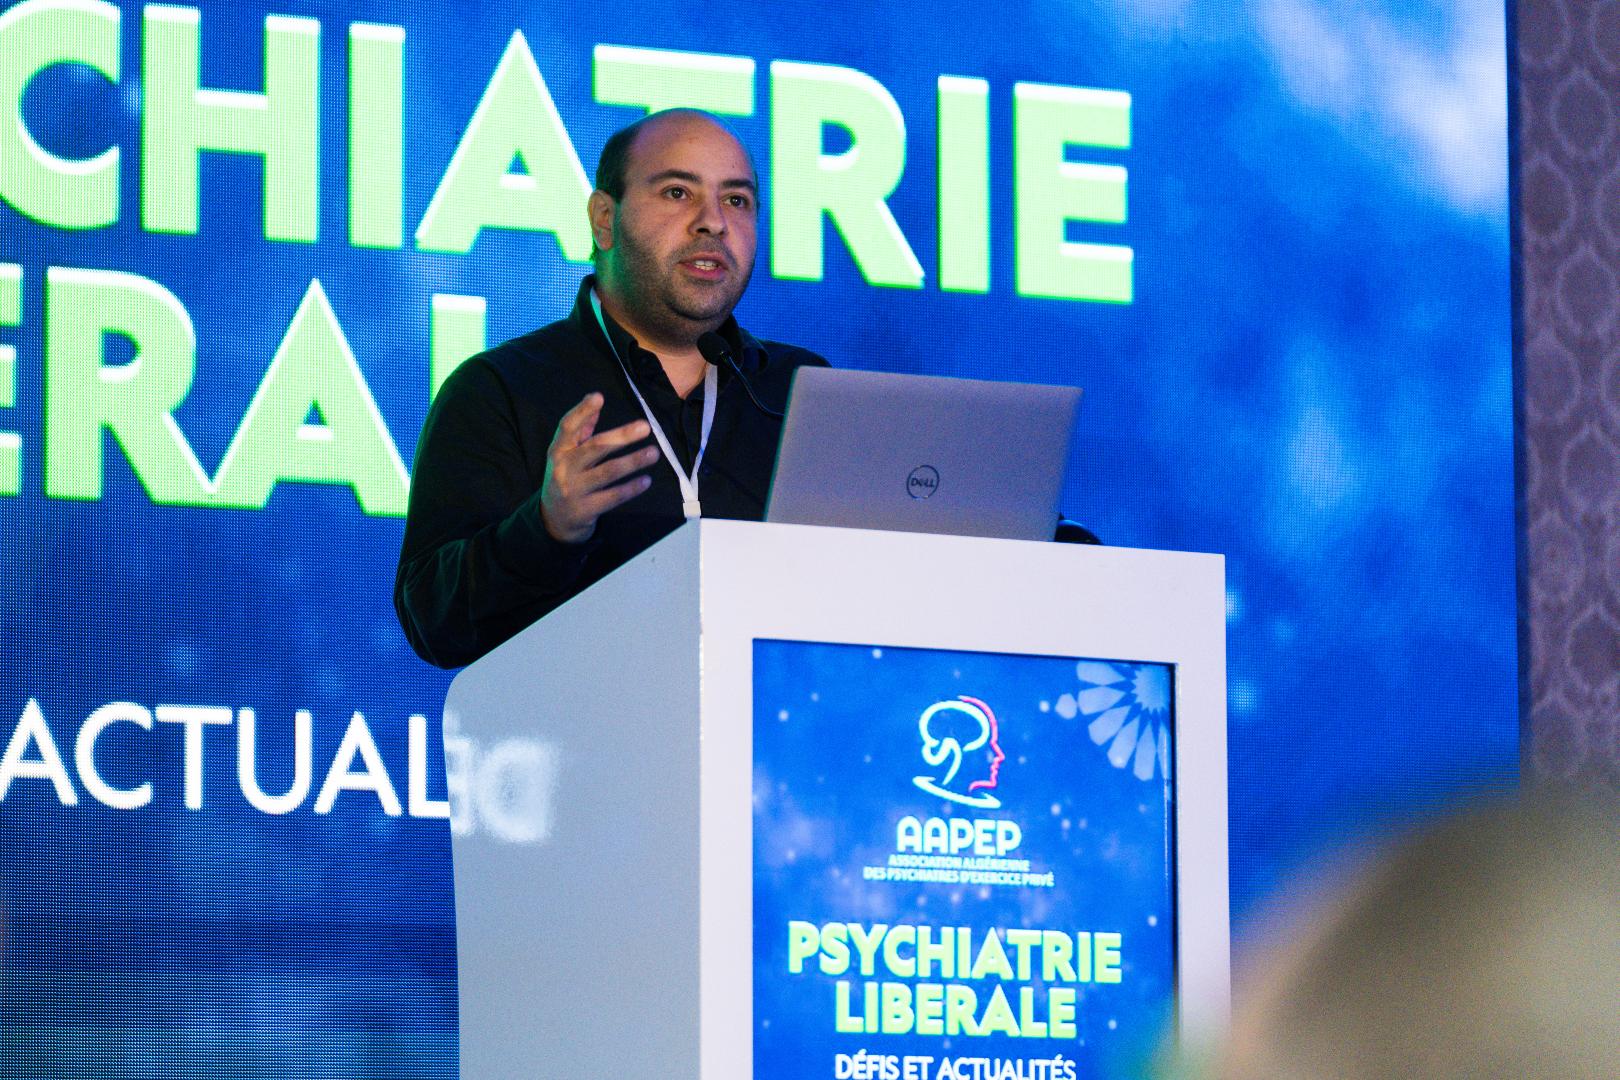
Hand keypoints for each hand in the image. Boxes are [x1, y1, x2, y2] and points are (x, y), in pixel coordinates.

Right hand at [539, 393, 659, 542]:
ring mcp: (574, 490)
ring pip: (608, 472)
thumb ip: (581, 430)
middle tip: (645, 426)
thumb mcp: (567, 454)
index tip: (599, 397)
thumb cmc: (567, 477)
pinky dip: (631, 488)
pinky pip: (613, 497)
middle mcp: (564, 468)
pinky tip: (646, 480)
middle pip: (595, 448)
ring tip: (653, 453)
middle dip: (621, 436)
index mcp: (558, 450)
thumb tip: (596, 399)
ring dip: (633, 461)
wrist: (554, 520)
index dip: (582, 411)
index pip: (567, 427)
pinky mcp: (586, 510)